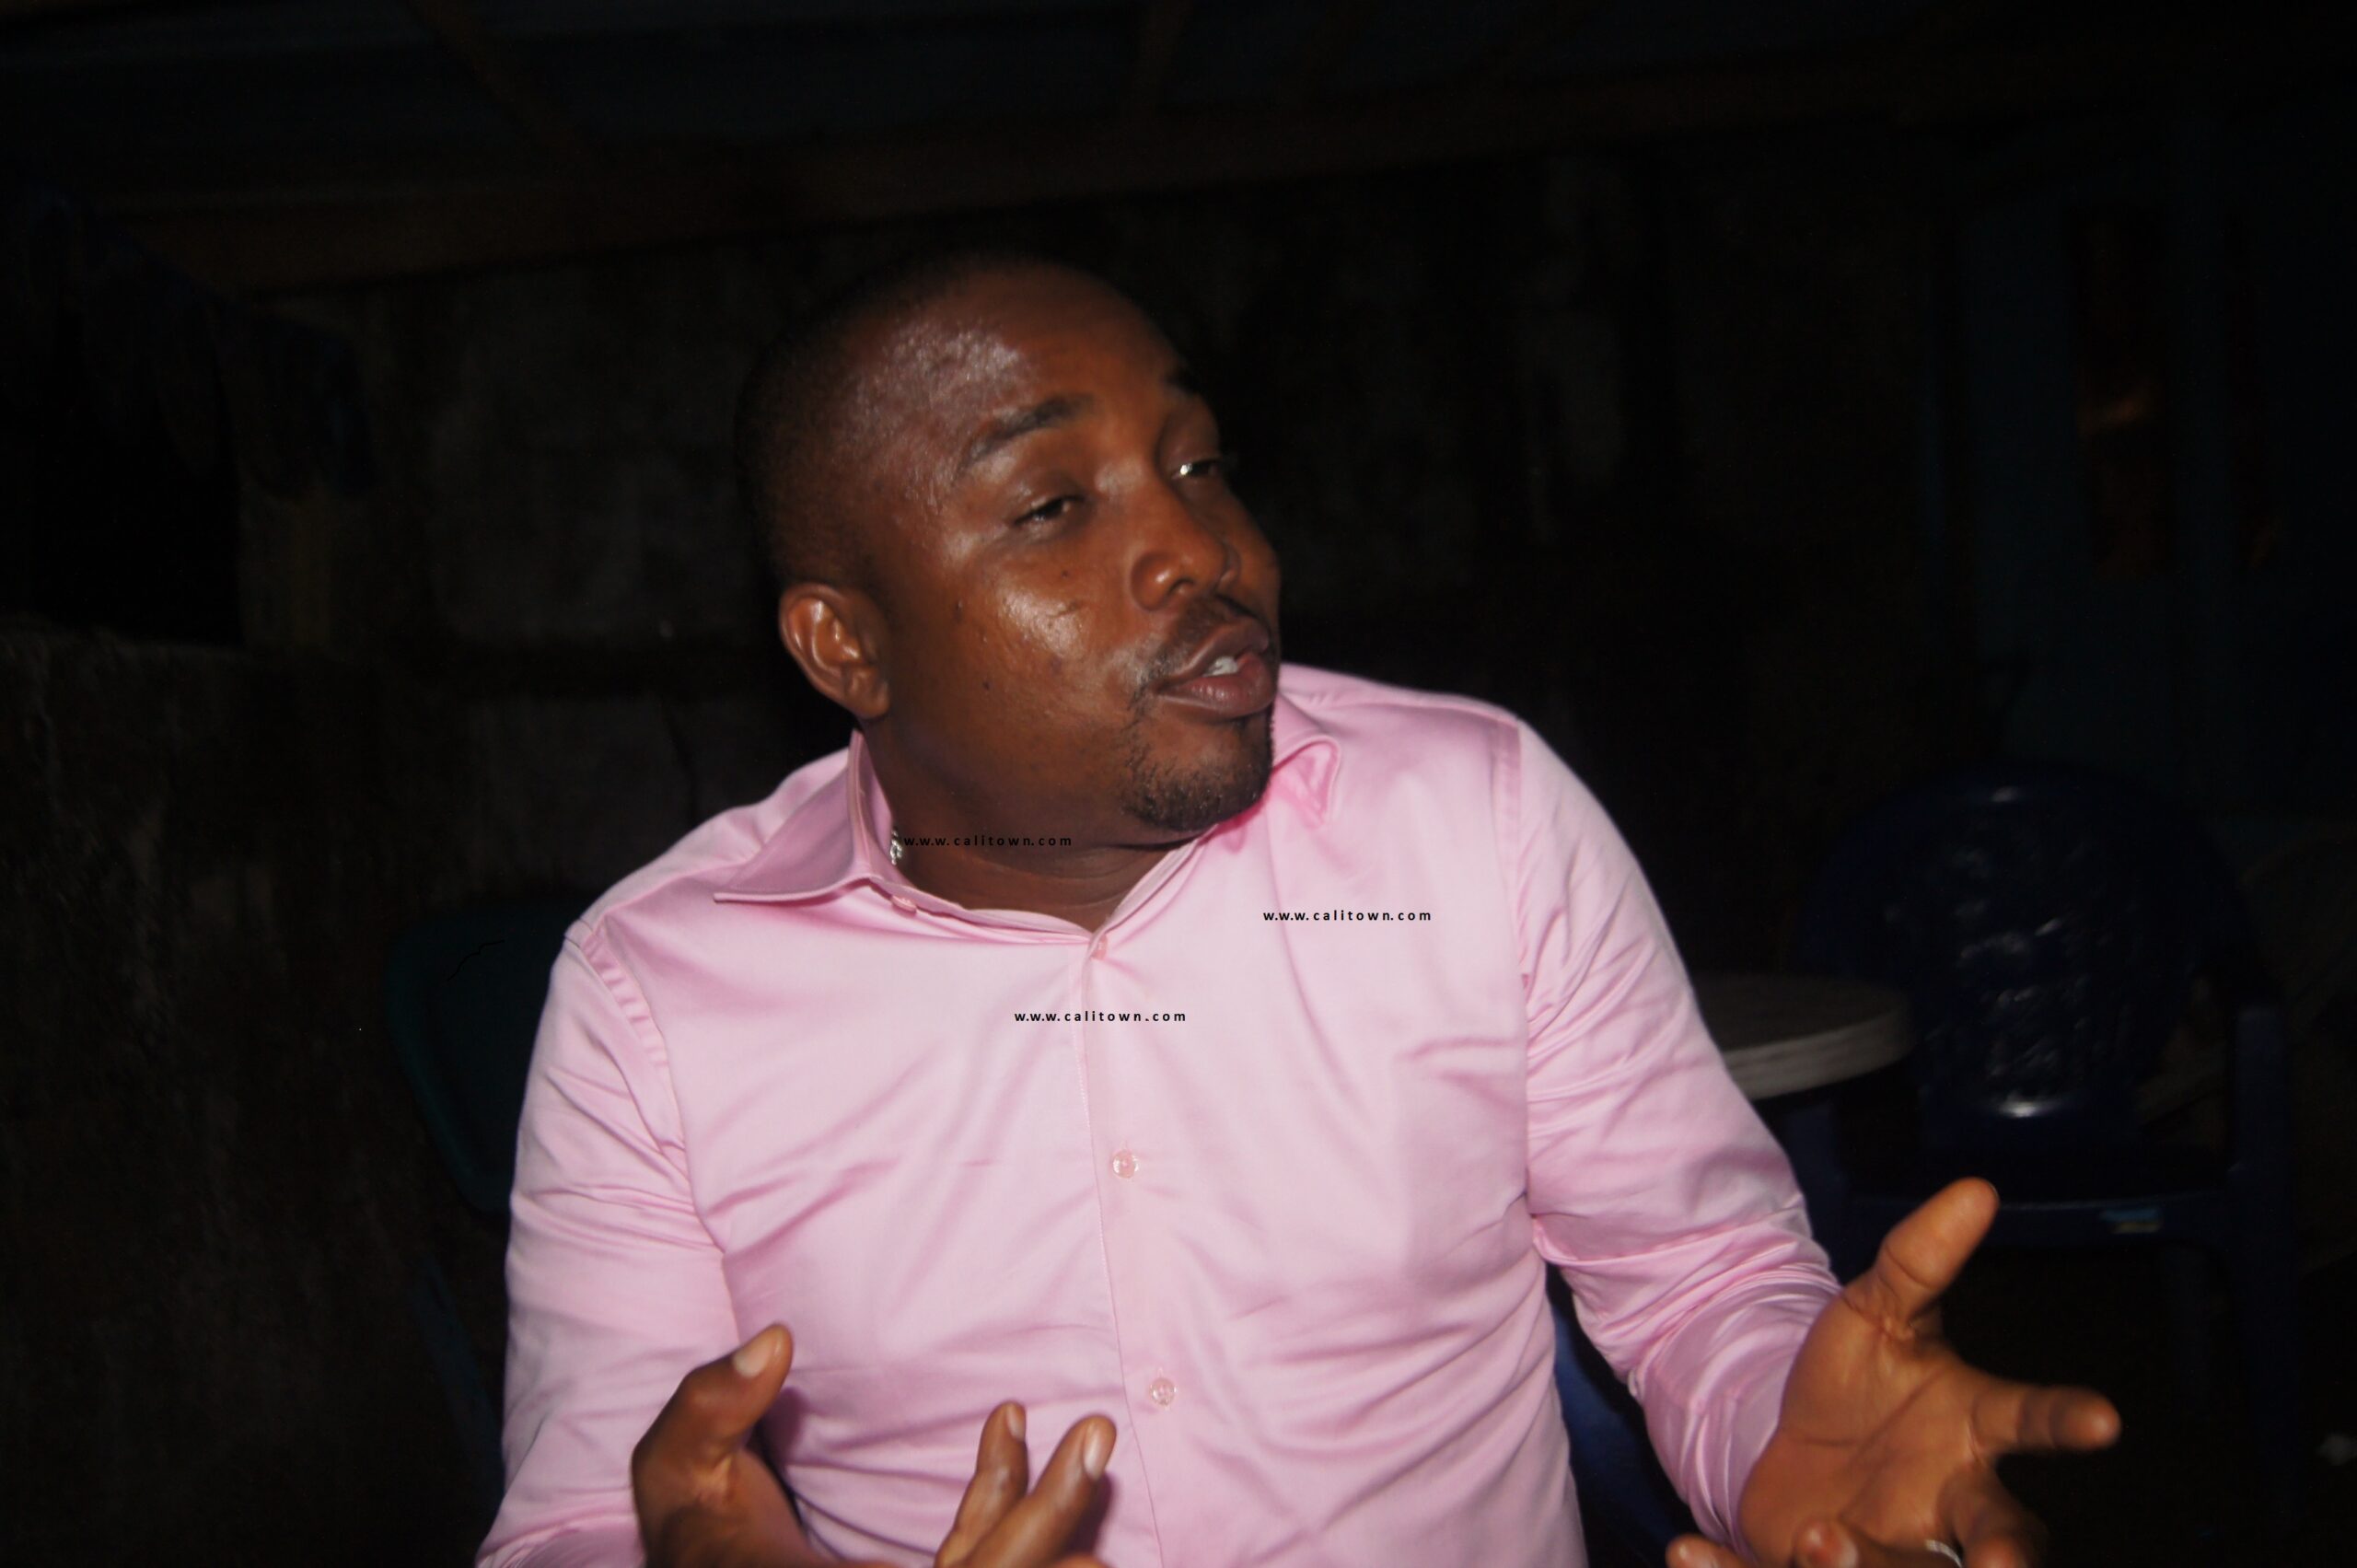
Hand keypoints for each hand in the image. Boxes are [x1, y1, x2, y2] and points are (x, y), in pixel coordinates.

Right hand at [632, 1323, 1118, 1567]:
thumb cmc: (690, 1531)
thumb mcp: (676, 1471)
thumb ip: (708, 1408)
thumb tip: (772, 1343)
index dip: (1019, 1552)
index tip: (1075, 1507)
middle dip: (1055, 1523)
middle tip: (1096, 1441)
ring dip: (1052, 1512)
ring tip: (1091, 1441)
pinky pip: (977, 1553)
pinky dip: (1001, 1496)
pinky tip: (1009, 1425)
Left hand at [1668, 1179, 2121, 1567]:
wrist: (1784, 1436)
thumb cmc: (1857, 1378)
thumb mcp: (1875, 1310)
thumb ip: (1921, 1257)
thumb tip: (1975, 1187)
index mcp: (1974, 1433)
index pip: (2030, 1423)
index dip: (2065, 1420)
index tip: (2104, 1417)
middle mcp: (1951, 1506)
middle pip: (1998, 1539)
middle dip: (2002, 1557)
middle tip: (1998, 1565)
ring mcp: (1894, 1549)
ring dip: (1866, 1565)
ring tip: (1821, 1536)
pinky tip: (1692, 1551)